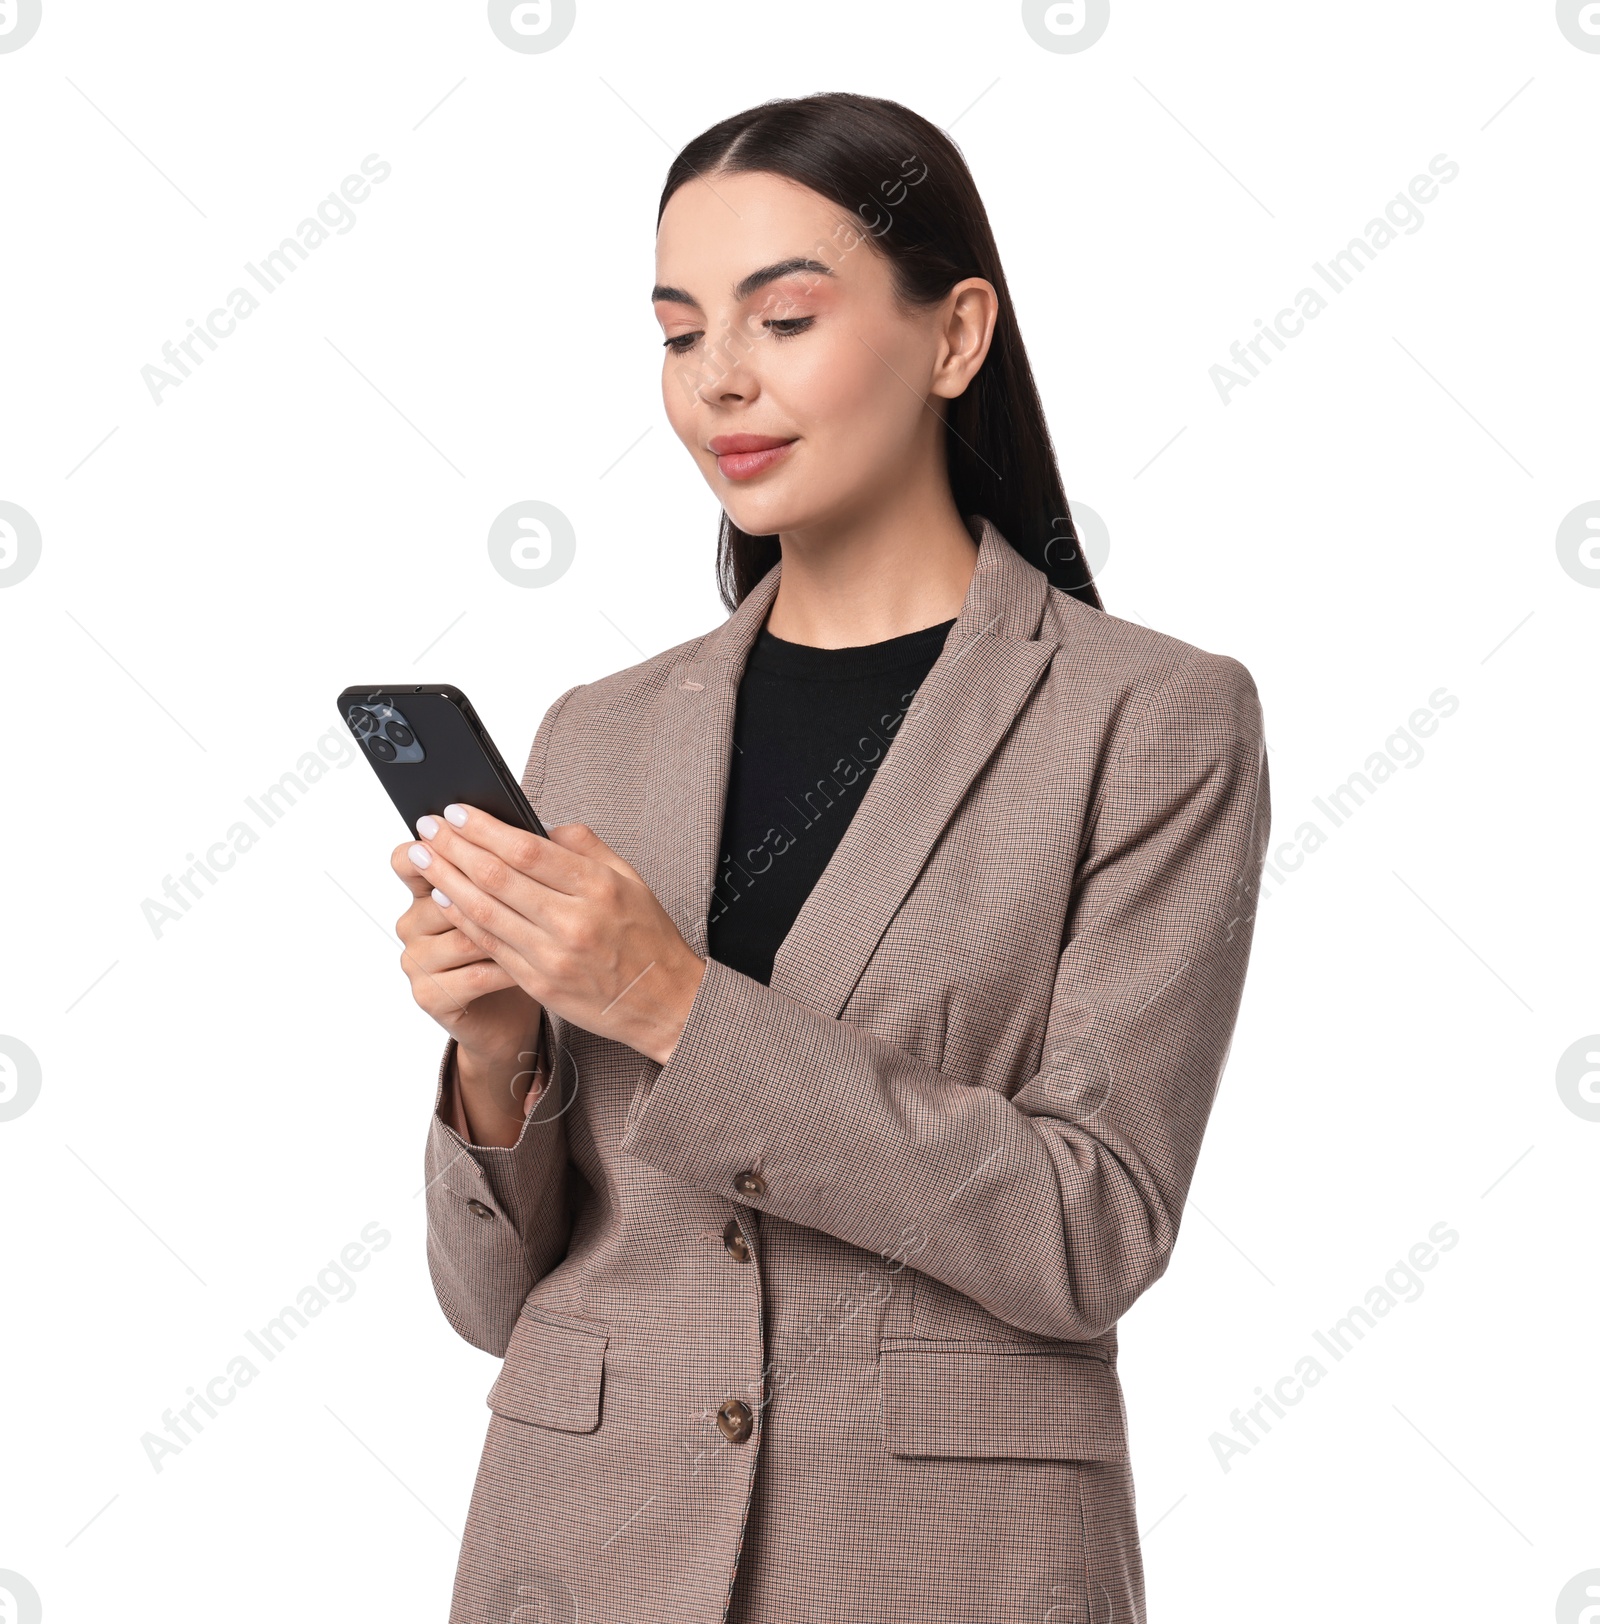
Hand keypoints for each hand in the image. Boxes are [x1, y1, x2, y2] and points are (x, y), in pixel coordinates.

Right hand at [389, 843, 543, 1069]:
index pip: (407, 859)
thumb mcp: (515, 902)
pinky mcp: (431, 996)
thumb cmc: (516, 947)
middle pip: (441, 893)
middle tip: (525, 870)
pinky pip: (473, 976)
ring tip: (543, 920)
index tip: (455, 822)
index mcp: (426, 891)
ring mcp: (418, 961)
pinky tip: (538, 960)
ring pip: (461, 935)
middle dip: (484, 880)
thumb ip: (515, 868)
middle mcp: (413, 923)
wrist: (510, 1009)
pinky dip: (508, 968)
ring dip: (504, 928)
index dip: (430, 844)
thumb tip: (543, 832)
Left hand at [403, 805, 706, 1066]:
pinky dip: (462, 918)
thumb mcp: (630, 879)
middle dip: (454, 847)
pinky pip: (490, 945)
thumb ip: (585, 847)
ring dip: (446, 880)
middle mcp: (574, 922)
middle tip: (427, 828)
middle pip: (497, 877)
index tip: (457, 812)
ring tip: (423, 857)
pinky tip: (443, 897)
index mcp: (598, 887)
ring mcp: (553, 956)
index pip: (527, 849)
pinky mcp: (540, 984)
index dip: (484, 828)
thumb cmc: (648, 939)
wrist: (665, 1003)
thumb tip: (538, 827)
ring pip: (485, 911)